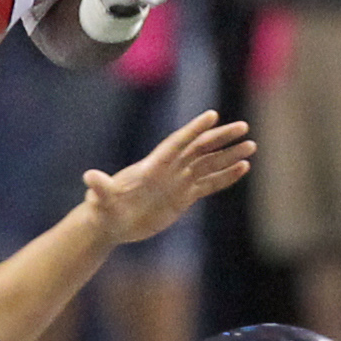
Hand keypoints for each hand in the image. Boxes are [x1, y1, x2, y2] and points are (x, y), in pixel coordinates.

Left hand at [82, 111, 255, 245]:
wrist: (110, 225)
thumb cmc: (104, 211)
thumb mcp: (102, 201)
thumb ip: (100, 188)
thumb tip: (89, 177)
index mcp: (153, 166)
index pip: (178, 143)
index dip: (194, 129)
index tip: (212, 115)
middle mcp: (169, 170)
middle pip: (200, 148)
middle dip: (221, 138)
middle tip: (244, 128)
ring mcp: (178, 182)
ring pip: (209, 164)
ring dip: (229, 155)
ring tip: (251, 147)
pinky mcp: (184, 197)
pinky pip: (209, 184)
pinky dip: (226, 176)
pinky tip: (243, 169)